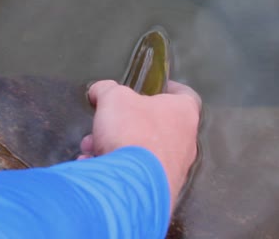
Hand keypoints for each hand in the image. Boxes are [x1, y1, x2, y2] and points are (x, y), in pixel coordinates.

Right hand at [79, 80, 201, 210]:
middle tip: (105, 125)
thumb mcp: (114, 98)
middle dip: (125, 125)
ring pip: (142, 152)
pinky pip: (136, 175)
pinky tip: (96, 169)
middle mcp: (185, 142)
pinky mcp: (160, 191)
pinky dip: (116, 170)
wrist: (132, 186)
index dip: (167, 88)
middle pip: (155, 125)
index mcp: (183, 113)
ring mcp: (174, 169)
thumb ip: (107, 90)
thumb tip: (99, 90)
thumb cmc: (132, 132)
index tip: (150, 89)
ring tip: (92, 149)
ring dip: (116, 148)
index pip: (184, 94)